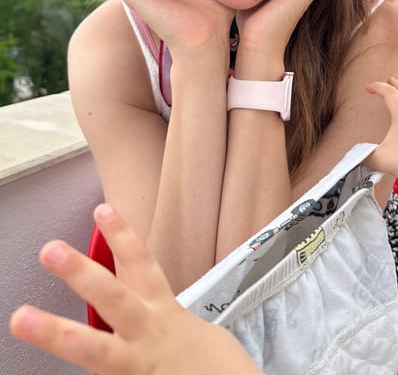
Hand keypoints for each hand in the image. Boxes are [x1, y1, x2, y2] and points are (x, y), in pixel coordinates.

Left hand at [10, 205, 261, 374]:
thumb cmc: (207, 364)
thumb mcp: (186, 328)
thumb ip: (156, 310)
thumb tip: (132, 289)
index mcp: (164, 313)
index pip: (143, 266)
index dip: (123, 235)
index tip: (102, 208)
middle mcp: (148, 334)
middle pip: (114, 298)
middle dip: (81, 273)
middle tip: (49, 249)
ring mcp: (137, 366)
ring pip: (94, 349)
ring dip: (55, 334)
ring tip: (21, 319)